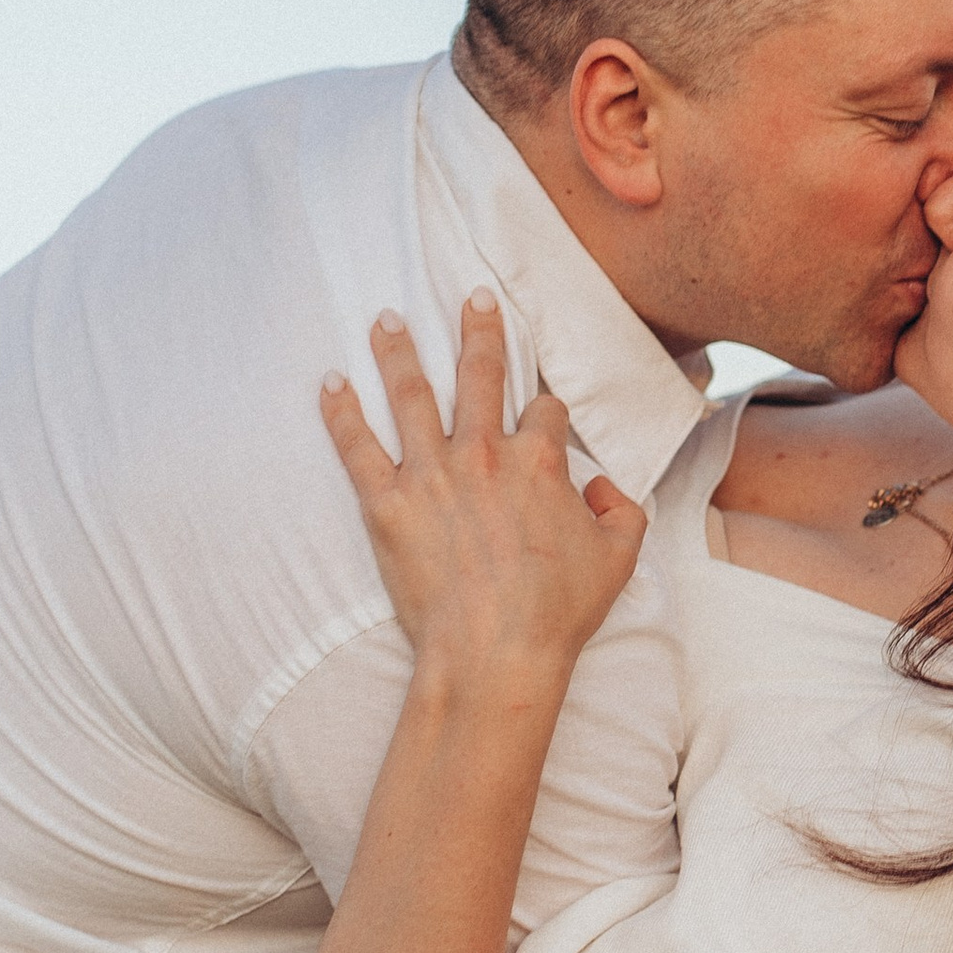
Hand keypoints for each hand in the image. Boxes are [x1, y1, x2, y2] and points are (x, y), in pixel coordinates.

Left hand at [321, 295, 645, 695]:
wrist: (496, 654)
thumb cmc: (557, 612)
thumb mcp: (620, 558)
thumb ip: (621, 510)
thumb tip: (601, 488)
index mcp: (540, 459)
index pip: (546, 411)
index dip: (547, 412)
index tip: (543, 415)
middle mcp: (484, 452)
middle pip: (481, 374)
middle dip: (480, 331)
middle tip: (472, 298)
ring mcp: (432, 474)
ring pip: (412, 393)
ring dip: (398, 351)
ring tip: (386, 318)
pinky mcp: (388, 503)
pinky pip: (356, 446)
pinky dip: (340, 411)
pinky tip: (330, 382)